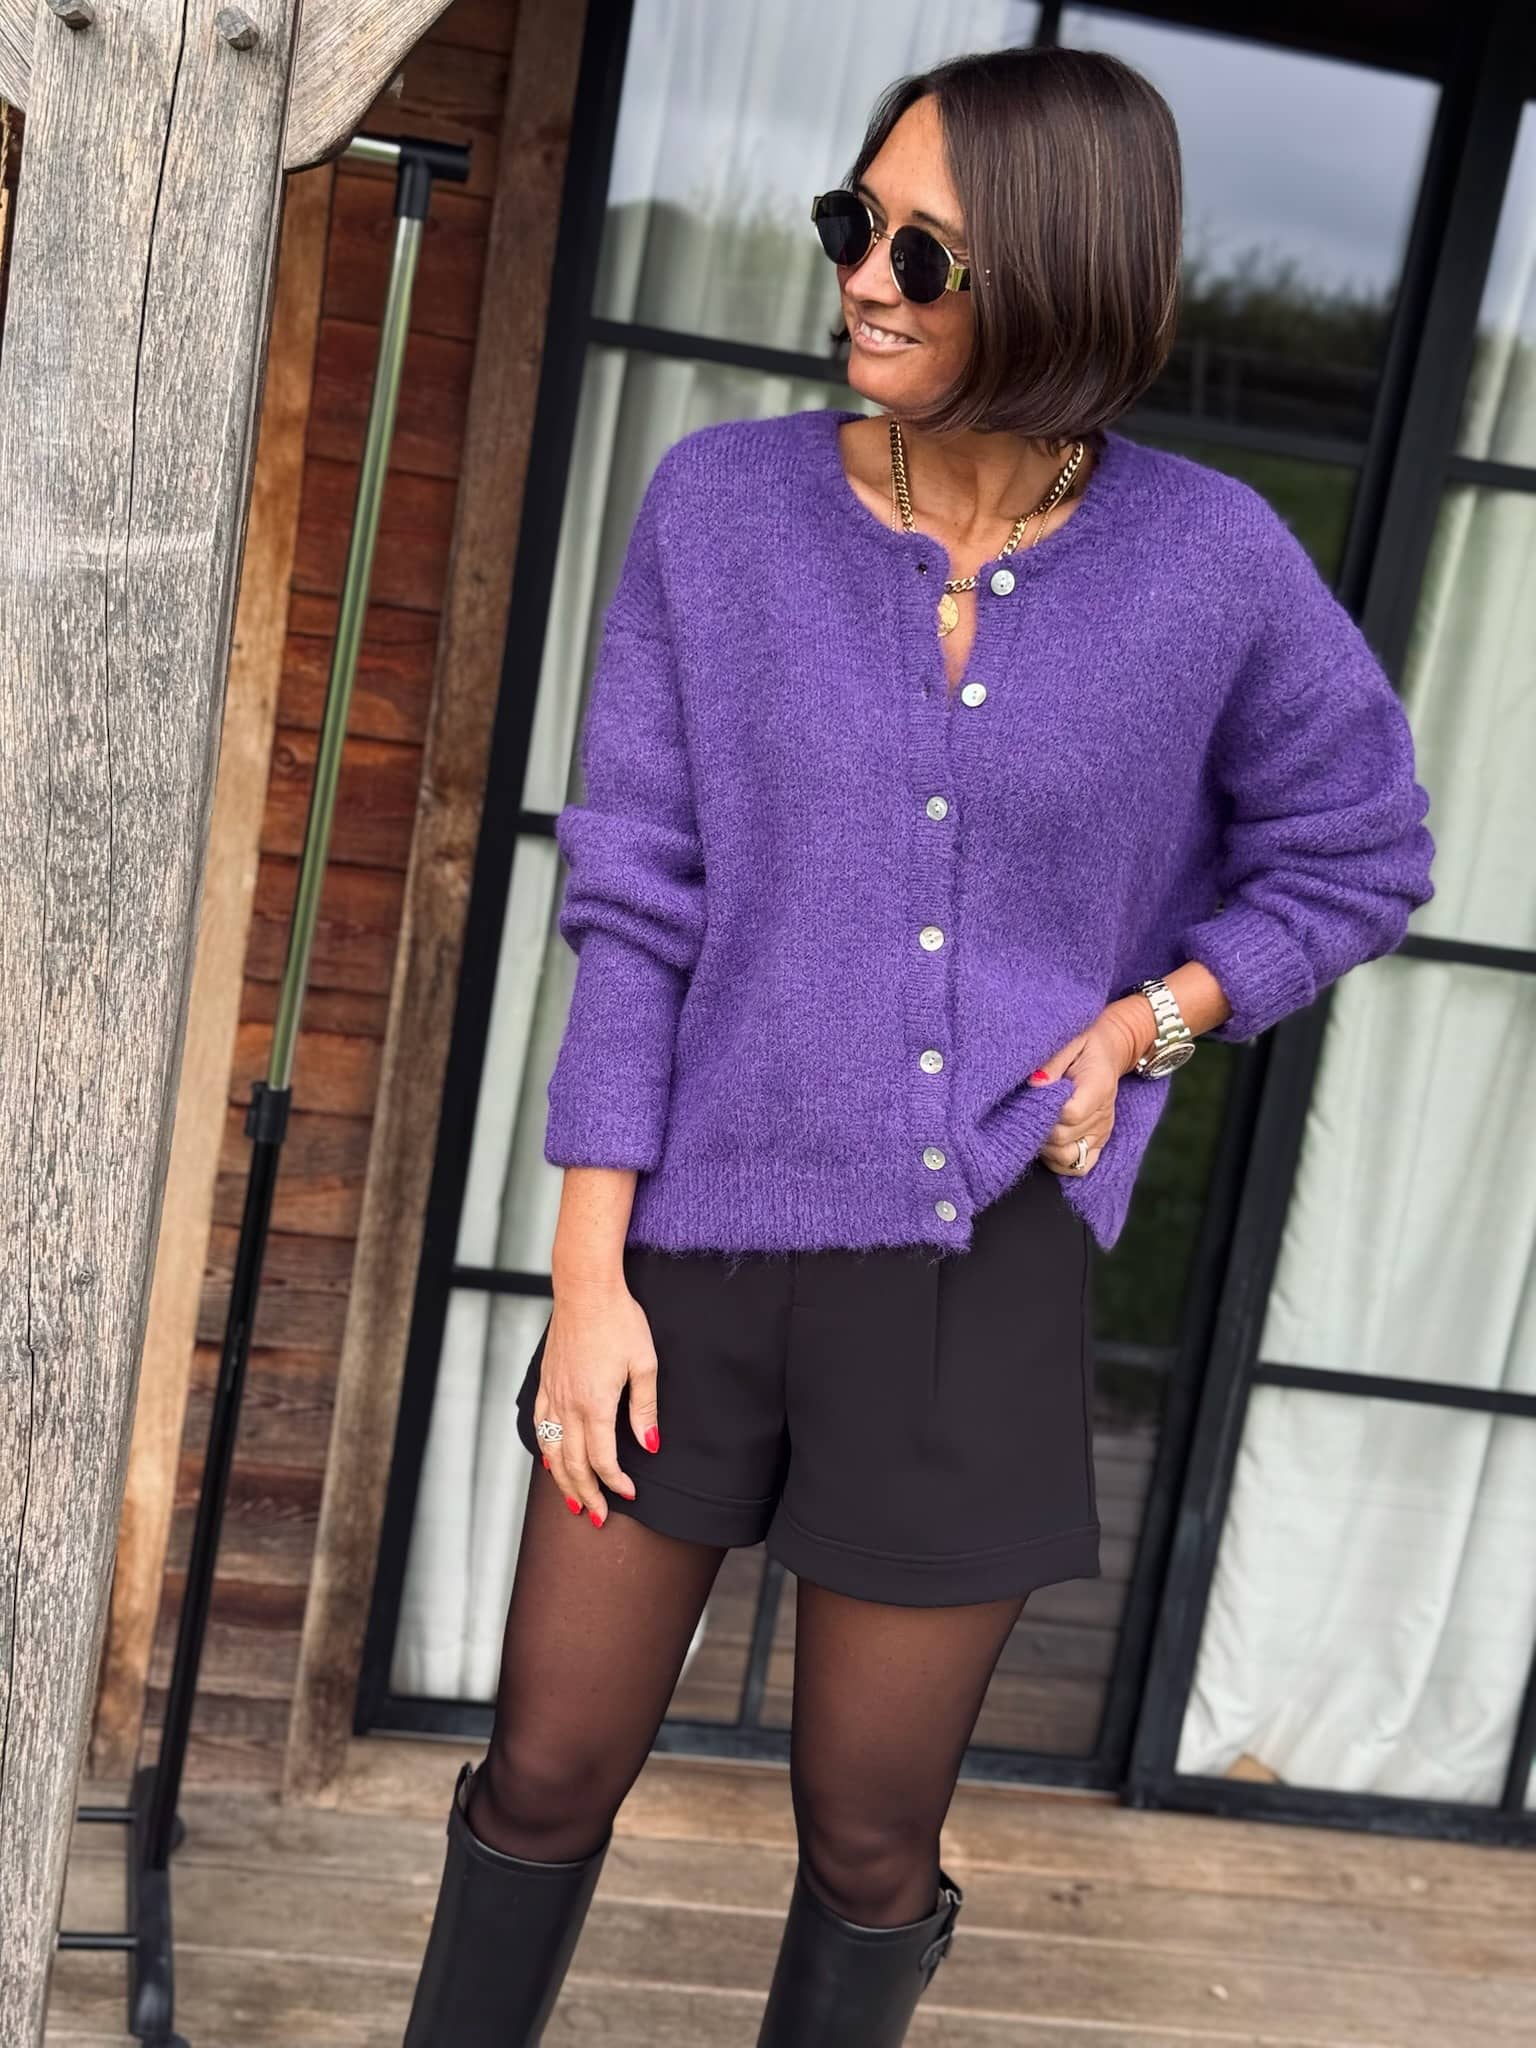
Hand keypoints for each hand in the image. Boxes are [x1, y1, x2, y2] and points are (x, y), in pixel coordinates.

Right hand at [533, 1284, 660, 1525]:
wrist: (585, 1288)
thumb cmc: (619, 1320)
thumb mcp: (644, 1363)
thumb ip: (645, 1409)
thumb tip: (649, 1445)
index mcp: (596, 1404)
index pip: (603, 1459)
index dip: (616, 1482)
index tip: (629, 1493)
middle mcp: (569, 1404)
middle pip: (573, 1463)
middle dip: (587, 1494)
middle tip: (598, 1516)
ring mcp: (553, 1394)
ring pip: (551, 1450)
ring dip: (561, 1480)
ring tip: (573, 1501)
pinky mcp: (546, 1382)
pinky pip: (540, 1425)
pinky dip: (544, 1449)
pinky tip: (549, 1459)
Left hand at [1028, 1002, 1150, 1176]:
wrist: (1109, 1052)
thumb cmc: (1084, 1046)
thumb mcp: (1069, 1043)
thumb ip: (1052, 1063)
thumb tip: (1034, 1083)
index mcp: (1097, 1087)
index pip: (1069, 1114)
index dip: (1045, 1111)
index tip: (1032, 1098)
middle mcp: (1103, 1115)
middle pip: (1064, 1138)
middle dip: (1039, 1128)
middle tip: (1025, 1113)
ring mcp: (1101, 1133)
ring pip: (1069, 1157)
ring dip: (1046, 1147)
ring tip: (1035, 1128)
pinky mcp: (1099, 1143)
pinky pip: (1081, 1167)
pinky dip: (1060, 1162)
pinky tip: (1048, 1145)